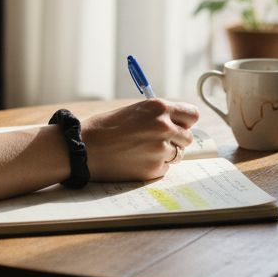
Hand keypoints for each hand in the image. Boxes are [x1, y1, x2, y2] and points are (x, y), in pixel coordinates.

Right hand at [82, 99, 198, 181]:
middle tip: (159, 140)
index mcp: (159, 107)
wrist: (85, 148)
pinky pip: (165, 168)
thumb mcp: (136, 111)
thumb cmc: (105, 127)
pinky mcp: (154, 169)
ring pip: (177, 154)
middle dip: (177, 139)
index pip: (192, 115)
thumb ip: (159, 116)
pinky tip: (136, 160)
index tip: (179, 124)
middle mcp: (164, 127)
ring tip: (142, 150)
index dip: (185, 121)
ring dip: (165, 153)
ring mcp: (161, 150)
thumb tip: (178, 124)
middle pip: (188, 137)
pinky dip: (154, 165)